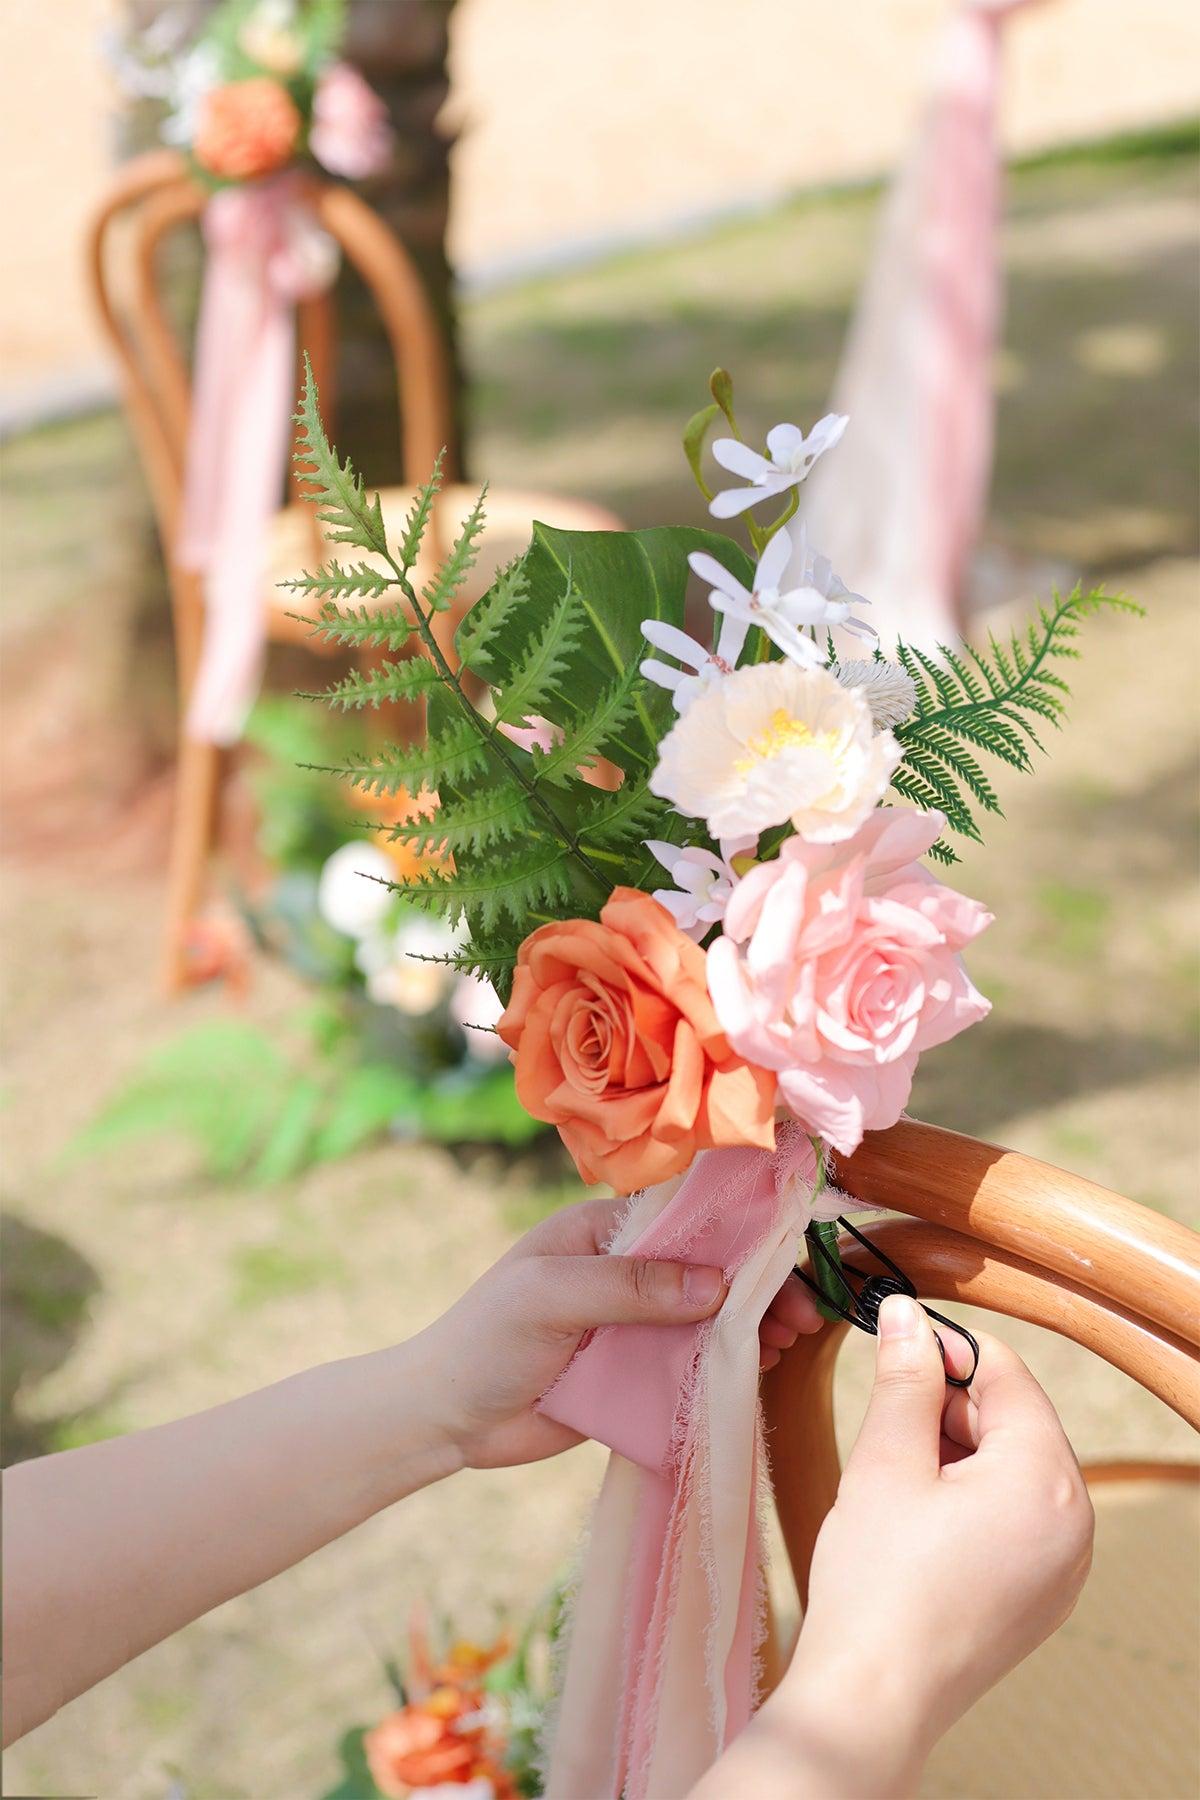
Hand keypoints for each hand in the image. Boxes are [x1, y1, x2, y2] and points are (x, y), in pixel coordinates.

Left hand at [408, 1194, 821, 1469]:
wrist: (445, 1419)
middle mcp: (624, 1273)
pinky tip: (758, 1373)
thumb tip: (716, 1285)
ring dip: (751, 1328)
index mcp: (603, 1233)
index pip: (685, 1218)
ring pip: (708, 1320)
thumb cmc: (485, 1339)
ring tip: (785, 1346)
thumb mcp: (551, 1297)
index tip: (786, 1259)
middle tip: (803, 1317)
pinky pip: (692, 1366)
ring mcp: (632, 1326)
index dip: (740, 1235)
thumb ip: (629, 1287)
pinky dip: (728, 1367)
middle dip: (758, 1290)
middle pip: (709, 1271)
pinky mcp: (634, 1376)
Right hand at [779, 1295, 1093, 1794]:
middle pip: (1016, 1420)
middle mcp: (1075, 1521)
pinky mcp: (1043, 1595)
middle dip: (950, 1407)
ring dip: (957, 1452)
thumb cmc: (878, 1582)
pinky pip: (1018, 1516)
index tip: (897, 1346)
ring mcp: (1064, 1565)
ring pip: (1015, 1468)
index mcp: (1046, 1479)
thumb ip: (905, 1378)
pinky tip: (918, 1517)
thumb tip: (906, 1314)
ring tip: (896, 1477)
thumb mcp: (886, 1460)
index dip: (947, 1350)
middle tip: (886, 1421)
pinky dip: (971, 1498)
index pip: (1007, 1375)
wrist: (874, 1694)